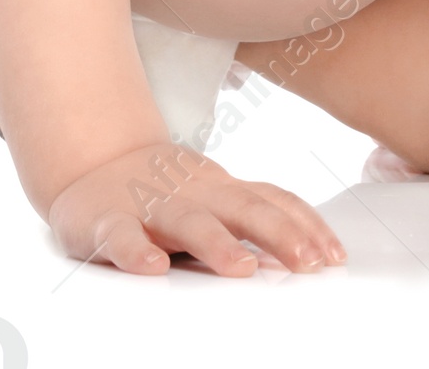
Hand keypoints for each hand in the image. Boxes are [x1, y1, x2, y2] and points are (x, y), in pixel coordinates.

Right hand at [47, 141, 347, 277]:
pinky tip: (151, 267)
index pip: (273, 202)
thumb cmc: (165, 189)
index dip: (306, 226)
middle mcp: (194, 193)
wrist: (93, 160)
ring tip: (242, 268)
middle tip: (308, 262)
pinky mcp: (106, 219)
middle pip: (243, 209)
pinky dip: (135, 250)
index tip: (334, 256)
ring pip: (187, 222)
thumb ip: (254, 214)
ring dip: (217, 243)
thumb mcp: (215, 195)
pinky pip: (120, 235)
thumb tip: (313, 251)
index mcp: (222, 190)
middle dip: (280, 234)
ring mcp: (152, 204)